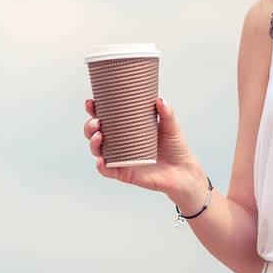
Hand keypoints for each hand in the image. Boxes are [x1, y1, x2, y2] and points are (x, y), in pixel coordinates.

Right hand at [83, 97, 202, 198]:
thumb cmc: (175, 147)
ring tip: (99, 136)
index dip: (94, 110)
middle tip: (97, 121)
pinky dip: (101, 166)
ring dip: (93, 143)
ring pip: (98, 151)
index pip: (105, 117)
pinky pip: (108, 171)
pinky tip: (100, 160)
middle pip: (95, 134)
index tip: (91, 102)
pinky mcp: (125, 173)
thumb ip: (167, 113)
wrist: (183, 171)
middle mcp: (119, 143)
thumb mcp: (171, 126)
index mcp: (126, 129)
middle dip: (89, 126)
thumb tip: (159, 100)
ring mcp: (120, 158)